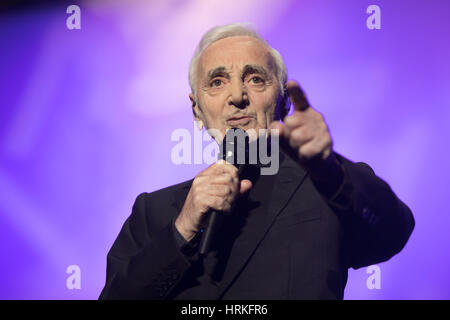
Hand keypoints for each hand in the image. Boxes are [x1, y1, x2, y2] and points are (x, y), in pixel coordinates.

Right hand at [175, 160, 251, 240]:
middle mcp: (201, 179)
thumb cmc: (202, 207)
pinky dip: (225, 208)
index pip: (223, 164)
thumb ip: (233, 188)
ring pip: (226, 190)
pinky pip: (220, 201)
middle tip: (232, 200)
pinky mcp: (200, 200)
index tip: (235, 184)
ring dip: (230, 201)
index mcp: (204, 175)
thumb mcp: (217, 194)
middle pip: (228, 178)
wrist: (187, 221)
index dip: (233, 173)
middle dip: (234, 191)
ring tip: (227, 206)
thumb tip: (248, 183)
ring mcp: (200, 189)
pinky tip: (223, 210)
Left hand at [270, 80, 343, 195]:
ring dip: (295, 146)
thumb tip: (277, 127)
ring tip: (302, 146)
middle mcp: (315, 116)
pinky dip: (303, 155)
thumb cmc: (299, 145)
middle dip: (288, 134)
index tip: (290, 82)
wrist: (319, 163)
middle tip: (294, 140)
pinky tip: (308, 153)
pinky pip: (305, 150)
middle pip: (290, 122)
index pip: (300, 98)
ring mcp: (322, 128)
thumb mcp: (285, 137)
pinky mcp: (327, 142)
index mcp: (304, 111)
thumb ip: (279, 131)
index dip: (295, 90)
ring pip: (297, 137)